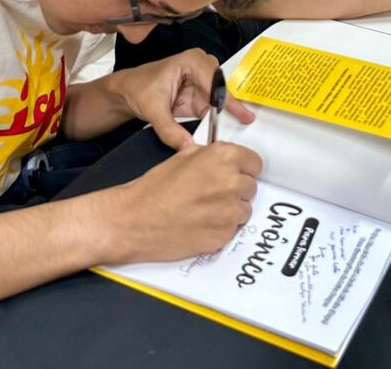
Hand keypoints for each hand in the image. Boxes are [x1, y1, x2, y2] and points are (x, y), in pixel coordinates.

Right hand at [89, 141, 261, 263]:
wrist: (135, 220)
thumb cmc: (154, 190)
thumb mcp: (182, 157)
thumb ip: (210, 156)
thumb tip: (224, 159)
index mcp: (223, 158)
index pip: (255, 162)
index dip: (243, 168)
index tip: (236, 172)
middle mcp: (231, 182)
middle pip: (250, 186)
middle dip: (235, 189)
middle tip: (212, 193)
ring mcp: (230, 211)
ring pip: (244, 209)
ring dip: (230, 210)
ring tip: (204, 209)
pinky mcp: (224, 235)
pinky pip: (233, 229)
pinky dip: (221, 227)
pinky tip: (201, 223)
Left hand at [113, 49, 254, 149]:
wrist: (128, 92)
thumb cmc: (138, 88)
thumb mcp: (152, 110)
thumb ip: (169, 130)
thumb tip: (186, 145)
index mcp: (192, 61)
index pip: (216, 83)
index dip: (229, 101)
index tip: (243, 115)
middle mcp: (202, 67)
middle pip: (224, 90)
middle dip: (231, 108)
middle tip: (244, 124)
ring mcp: (203, 82)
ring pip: (222, 101)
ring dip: (225, 116)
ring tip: (236, 128)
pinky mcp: (202, 96)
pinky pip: (215, 110)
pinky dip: (217, 121)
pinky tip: (222, 129)